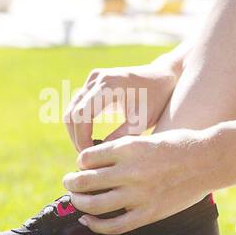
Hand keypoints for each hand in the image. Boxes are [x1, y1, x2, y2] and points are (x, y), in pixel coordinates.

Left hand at [62, 128, 216, 233]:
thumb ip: (123, 150)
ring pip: (94, 204)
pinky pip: (114, 225)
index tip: (82, 165)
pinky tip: (88, 221)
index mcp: (127, 148)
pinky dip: (96, 225)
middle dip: (72, 182)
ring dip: (79, 203)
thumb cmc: (179, 145)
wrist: (209, 160)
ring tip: (76, 200)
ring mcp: (138, 195)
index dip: (80, 163)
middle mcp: (129, 171)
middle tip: (69, 182)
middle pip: (84, 181)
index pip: (86, 158)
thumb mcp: (146, 138)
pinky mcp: (148, 214)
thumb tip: (97, 162)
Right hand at [63, 61, 177, 151]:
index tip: (90, 156)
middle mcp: (97, 79)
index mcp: (109, 86)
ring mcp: (93, 79)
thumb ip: (122, 136)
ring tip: (91, 151)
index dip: (81, 139)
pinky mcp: (93, 83)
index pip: (81, 116)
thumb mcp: (142, 120)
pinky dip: (80, 125)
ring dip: (76, 133)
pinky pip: (77, 106)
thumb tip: (99, 154)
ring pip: (71, 110)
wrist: (163, 77)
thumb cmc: (157, 99)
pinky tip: (93, 140)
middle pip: (72, 114)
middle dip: (77, 138)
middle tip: (88, 158)